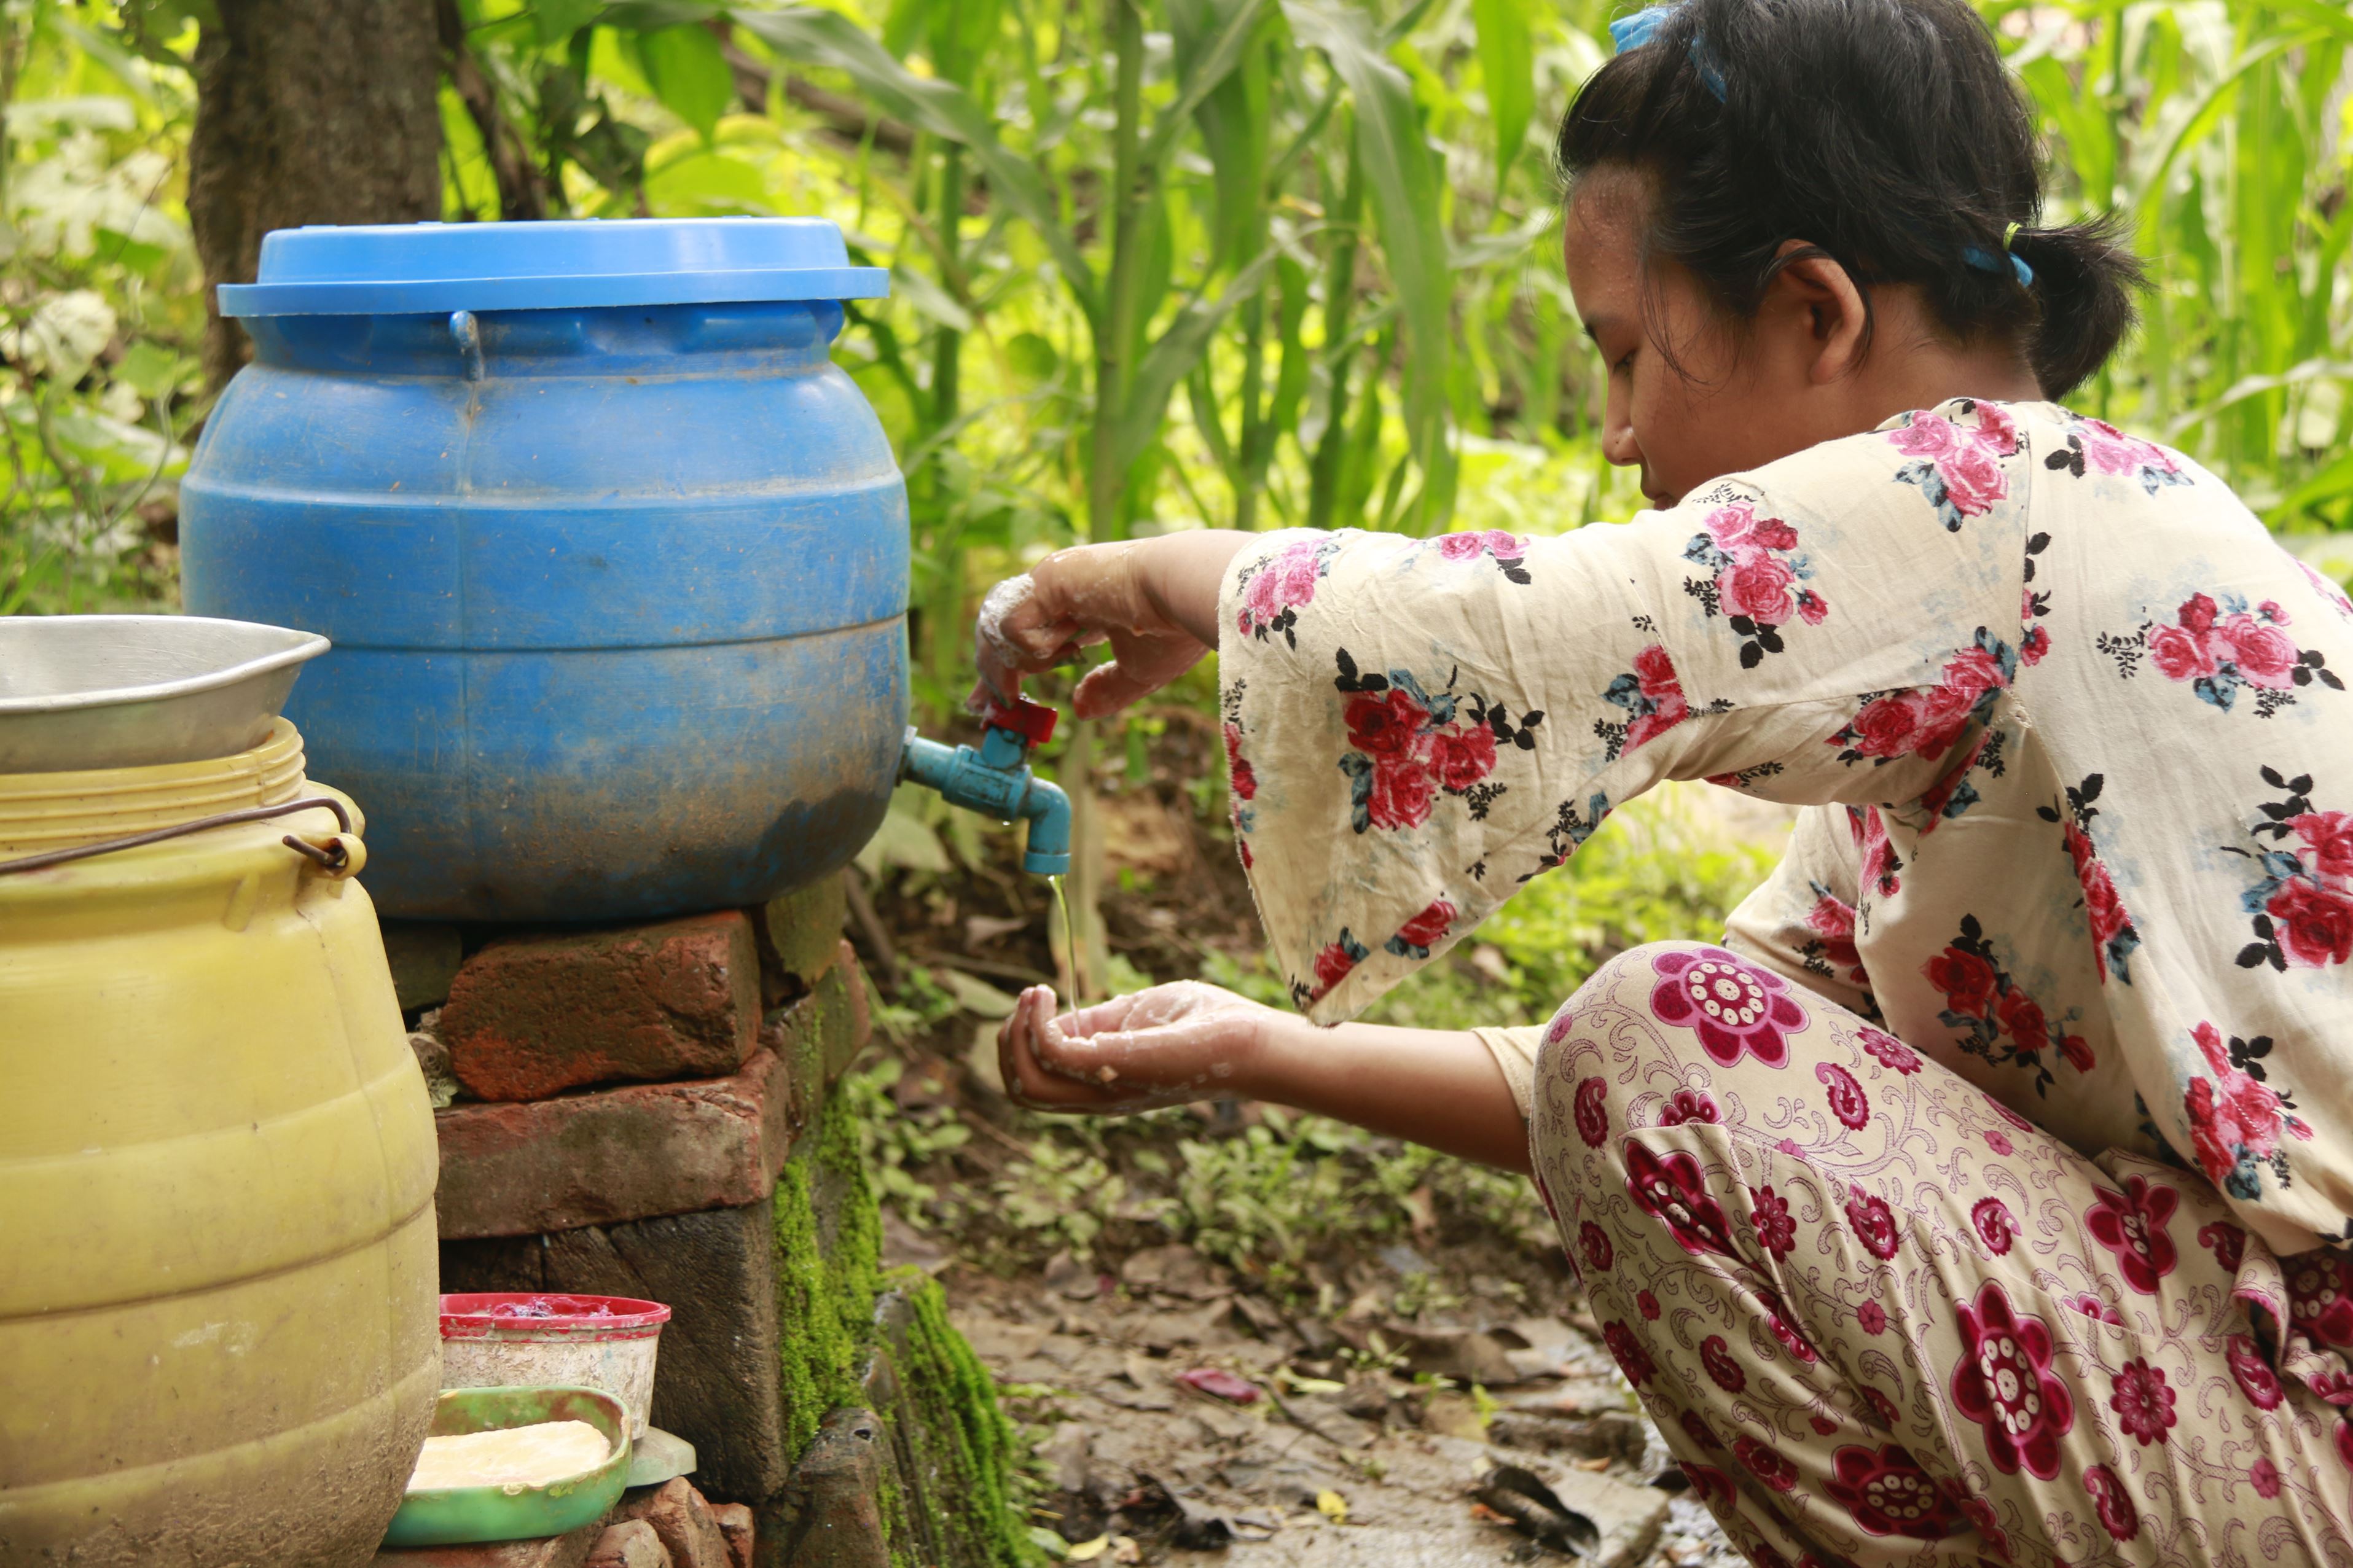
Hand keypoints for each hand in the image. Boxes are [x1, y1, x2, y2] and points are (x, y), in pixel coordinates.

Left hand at [971, 534, 1247, 718]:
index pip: (1027, 632)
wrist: (1189, 594)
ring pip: (998, 627)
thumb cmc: (1174, 628)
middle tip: (987, 706)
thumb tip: (1080, 708)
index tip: (991, 700)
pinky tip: (1067, 648)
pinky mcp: (1048, 581)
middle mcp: (1058, 587)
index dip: (1005, 665)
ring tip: (1044, 674)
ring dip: (1013, 663)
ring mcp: (1050, 581)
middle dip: (991, 670)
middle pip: (1001, 629)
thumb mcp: (1139, 671)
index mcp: (1078, 601)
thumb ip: (1108, 688)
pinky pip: (1012, 626)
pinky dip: (1031, 649)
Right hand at [995, 980, 1289, 1114]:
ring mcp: (1105, 1087)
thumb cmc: (1207, 1024)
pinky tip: (1045, 993)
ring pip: (1026, 1084)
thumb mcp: (1138, 1017)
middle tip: (1028, 1001)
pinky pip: (1051, 1053)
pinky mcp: (1116, 1065)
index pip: (1038, 1081)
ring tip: (1033, 996)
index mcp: (1102, 1087)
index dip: (1023, 1040)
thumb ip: (1099, 1022)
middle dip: (1008, 1044)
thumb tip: (1058, 1017)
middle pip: (1022, 1092)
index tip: (1036, 999)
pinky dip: (1036, 1022)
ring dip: (1016, 1034)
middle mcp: (1099, 1097)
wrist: (1253, 1041)